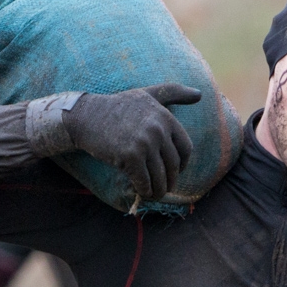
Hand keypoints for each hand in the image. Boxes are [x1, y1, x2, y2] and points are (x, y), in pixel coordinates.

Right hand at [62, 84, 200, 199]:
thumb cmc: (118, 106)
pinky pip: (144, 182)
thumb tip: (200, 95)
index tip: (175, 171)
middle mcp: (158, 130)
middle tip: (164, 187)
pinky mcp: (130, 156)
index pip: (186, 148)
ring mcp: (144, 143)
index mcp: (166, 118)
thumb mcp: (147, 93)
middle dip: (170, 180)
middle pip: (174, 166)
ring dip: (158, 190)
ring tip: (154, 194)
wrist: (87, 116)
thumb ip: (173, 92)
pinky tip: (142, 193)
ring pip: (160, 177)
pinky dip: (145, 191)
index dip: (183, 164)